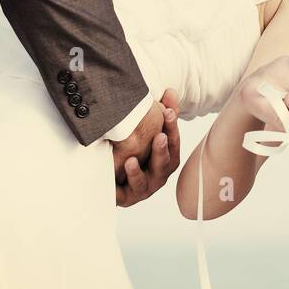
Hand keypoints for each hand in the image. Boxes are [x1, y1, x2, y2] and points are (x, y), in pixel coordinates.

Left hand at [113, 88, 181, 206]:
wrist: (117, 176)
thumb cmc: (138, 149)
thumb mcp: (150, 128)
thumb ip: (163, 110)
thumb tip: (170, 91)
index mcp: (167, 158)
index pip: (174, 142)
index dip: (172, 128)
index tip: (168, 112)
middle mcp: (158, 174)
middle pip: (164, 165)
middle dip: (161, 151)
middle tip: (158, 137)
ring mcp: (144, 188)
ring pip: (144, 183)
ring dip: (138, 173)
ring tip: (130, 161)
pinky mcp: (126, 198)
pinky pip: (124, 195)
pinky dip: (121, 188)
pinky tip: (115, 180)